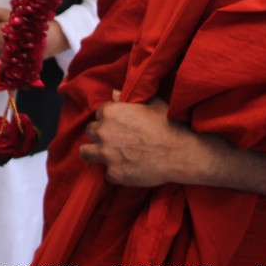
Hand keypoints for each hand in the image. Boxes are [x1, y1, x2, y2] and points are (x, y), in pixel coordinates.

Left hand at [79, 96, 208, 186]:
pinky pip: (107, 174)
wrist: (180, 153)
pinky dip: (116, 173)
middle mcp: (103, 132)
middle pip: (90, 132)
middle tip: (114, 140)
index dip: (108, 120)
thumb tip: (113, 92)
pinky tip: (129, 169)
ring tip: (108, 155)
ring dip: (95, 153)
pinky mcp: (114, 174)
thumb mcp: (151, 103)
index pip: (99, 114)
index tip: (118, 125)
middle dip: (100, 135)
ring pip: (86, 153)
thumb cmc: (168, 125)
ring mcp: (106, 154)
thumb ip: (128, 98)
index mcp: (110, 112)